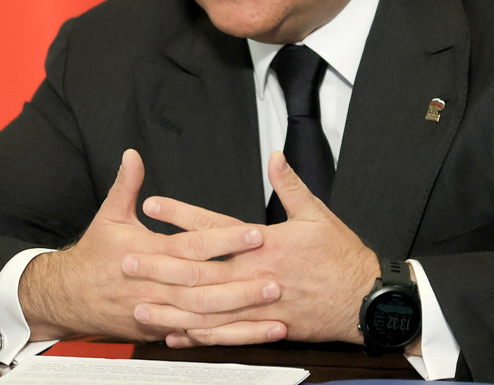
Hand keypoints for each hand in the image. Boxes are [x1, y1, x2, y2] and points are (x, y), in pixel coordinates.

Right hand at [18, 149, 280, 340]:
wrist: (67, 297)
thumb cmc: (92, 257)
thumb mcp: (109, 215)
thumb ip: (126, 185)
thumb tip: (133, 155)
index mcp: (148, 254)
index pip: (193, 246)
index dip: (225, 239)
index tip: (254, 233)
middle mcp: (156, 286)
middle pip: (204, 287)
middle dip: (241, 285)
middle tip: (276, 280)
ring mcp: (159, 313)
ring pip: (205, 318)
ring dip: (240, 317)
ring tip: (274, 313)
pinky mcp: (161, 331)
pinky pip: (198, 337)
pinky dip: (225, 338)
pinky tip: (252, 335)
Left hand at [130, 151, 380, 346]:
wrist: (365, 300)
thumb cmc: (343, 258)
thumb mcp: (317, 213)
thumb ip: (290, 184)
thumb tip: (275, 157)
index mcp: (263, 243)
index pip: (212, 225)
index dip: (180, 215)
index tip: (152, 206)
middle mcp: (254, 274)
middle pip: (198, 270)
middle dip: (160, 266)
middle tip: (128, 261)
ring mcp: (257, 305)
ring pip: (205, 309)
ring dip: (171, 307)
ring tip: (140, 304)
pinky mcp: (264, 327)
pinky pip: (225, 335)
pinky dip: (199, 336)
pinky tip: (176, 334)